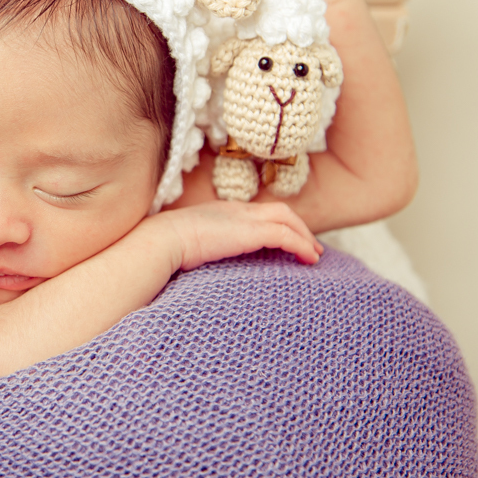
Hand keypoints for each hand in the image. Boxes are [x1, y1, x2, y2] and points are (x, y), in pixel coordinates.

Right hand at [147, 199, 322, 270]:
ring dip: (305, 236)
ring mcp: (244, 218)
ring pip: (287, 218)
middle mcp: (236, 209)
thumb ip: (199, 249)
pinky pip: (286, 235)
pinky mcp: (251, 232)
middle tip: (312, 249)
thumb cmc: (165, 248)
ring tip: (314, 256)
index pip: (258, 212)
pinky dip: (301, 245)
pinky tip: (309, 260)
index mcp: (221, 211)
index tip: (287, 243)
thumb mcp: (186, 245)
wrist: (162, 240)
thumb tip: (196, 268)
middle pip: (278, 210)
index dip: (276, 225)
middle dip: (299, 228)